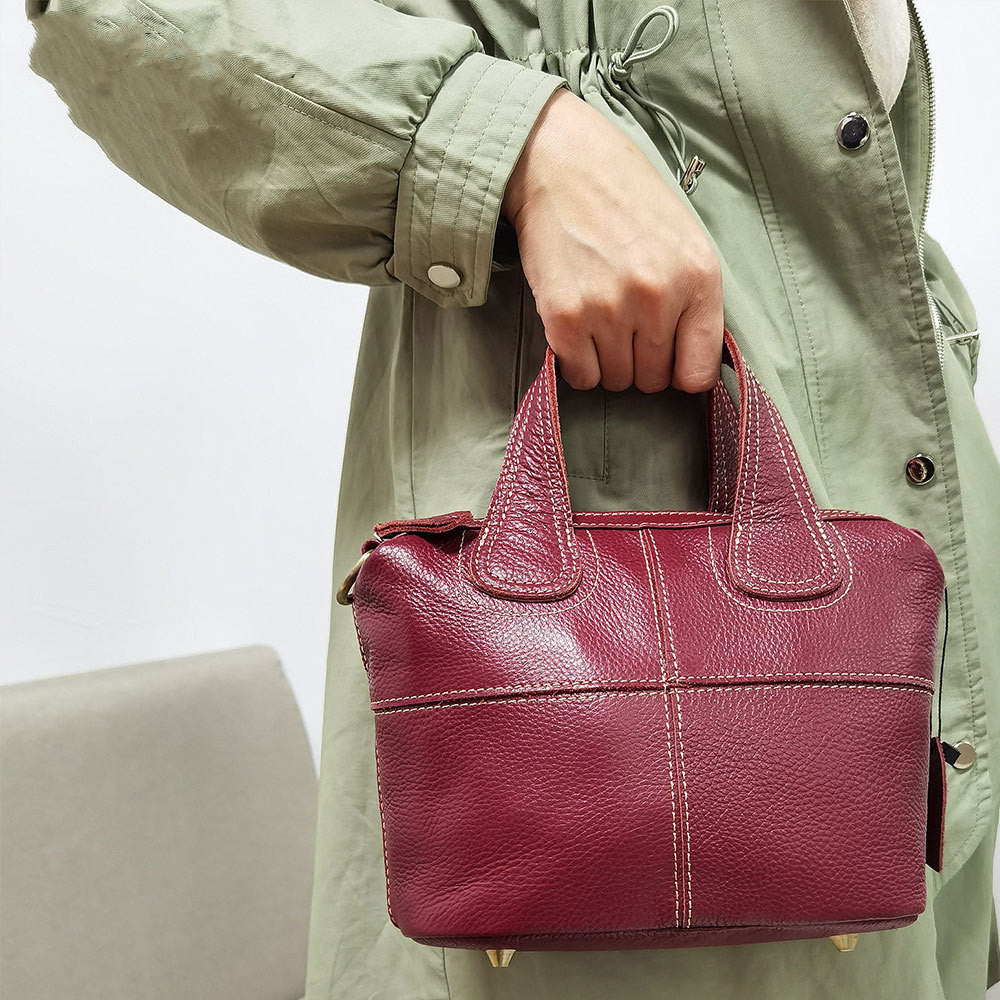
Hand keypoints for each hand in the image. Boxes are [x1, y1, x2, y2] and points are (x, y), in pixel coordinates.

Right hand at [502, 88, 722, 392]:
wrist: (559, 162)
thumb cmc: (624, 199)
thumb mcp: (685, 240)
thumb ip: (695, 302)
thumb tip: (691, 367)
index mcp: (697, 277)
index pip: (699, 372)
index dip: (681, 372)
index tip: (668, 361)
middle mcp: (658, 297)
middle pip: (653, 379)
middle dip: (640, 361)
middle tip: (625, 324)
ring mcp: (610, 309)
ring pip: (615, 381)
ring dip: (607, 361)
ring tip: (599, 316)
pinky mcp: (565, 318)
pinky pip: (580, 376)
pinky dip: (577, 362)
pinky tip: (577, 327)